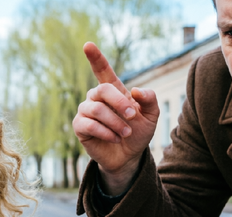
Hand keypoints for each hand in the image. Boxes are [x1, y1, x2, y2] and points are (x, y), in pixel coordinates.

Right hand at [72, 42, 159, 195]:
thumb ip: (150, 99)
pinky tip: (115, 138)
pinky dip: (105, 132)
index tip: (87, 45)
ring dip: (115, 121)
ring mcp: (86, 112)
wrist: (129, 156)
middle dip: (120, 103)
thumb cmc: (139, 132)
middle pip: (102, 89)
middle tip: (132, 116)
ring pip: (96, 109)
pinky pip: (89, 124)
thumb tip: (136, 91)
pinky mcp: (80, 127)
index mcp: (113, 90)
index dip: (95, 57)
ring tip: (126, 132)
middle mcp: (96, 97)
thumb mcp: (152, 115)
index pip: (102, 70)